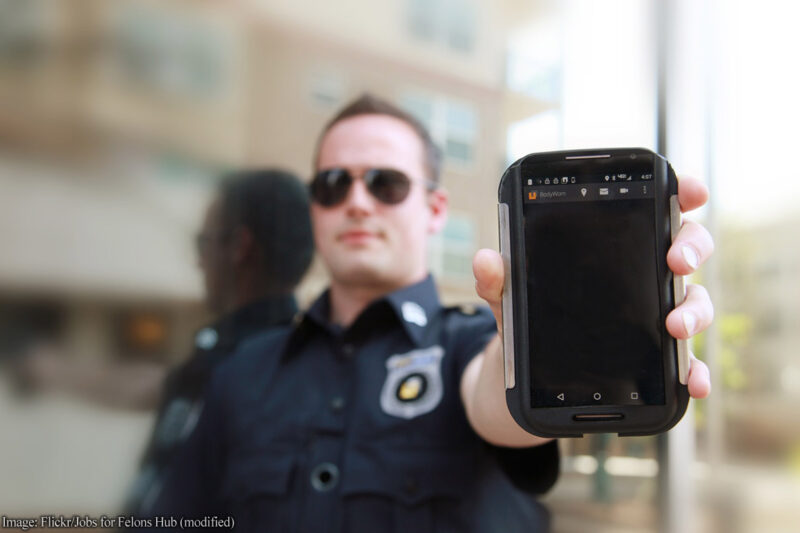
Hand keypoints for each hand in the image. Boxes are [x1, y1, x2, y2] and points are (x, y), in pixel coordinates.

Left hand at [473, 175, 713, 399]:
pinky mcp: (656, 356)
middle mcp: (646, 275)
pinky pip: (685, 362)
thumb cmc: (531, 313)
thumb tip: (485, 260)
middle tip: (676, 262)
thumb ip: (500, 278)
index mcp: (616, 245)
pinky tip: (694, 382)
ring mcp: (656, 314)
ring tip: (675, 326)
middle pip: (686, 249)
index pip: (657, 208)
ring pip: (692, 302)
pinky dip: (694, 371)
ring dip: (693, 311)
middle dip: (691, 249)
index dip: (682, 193)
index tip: (690, 190)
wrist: (532, 369)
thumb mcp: (511, 295)